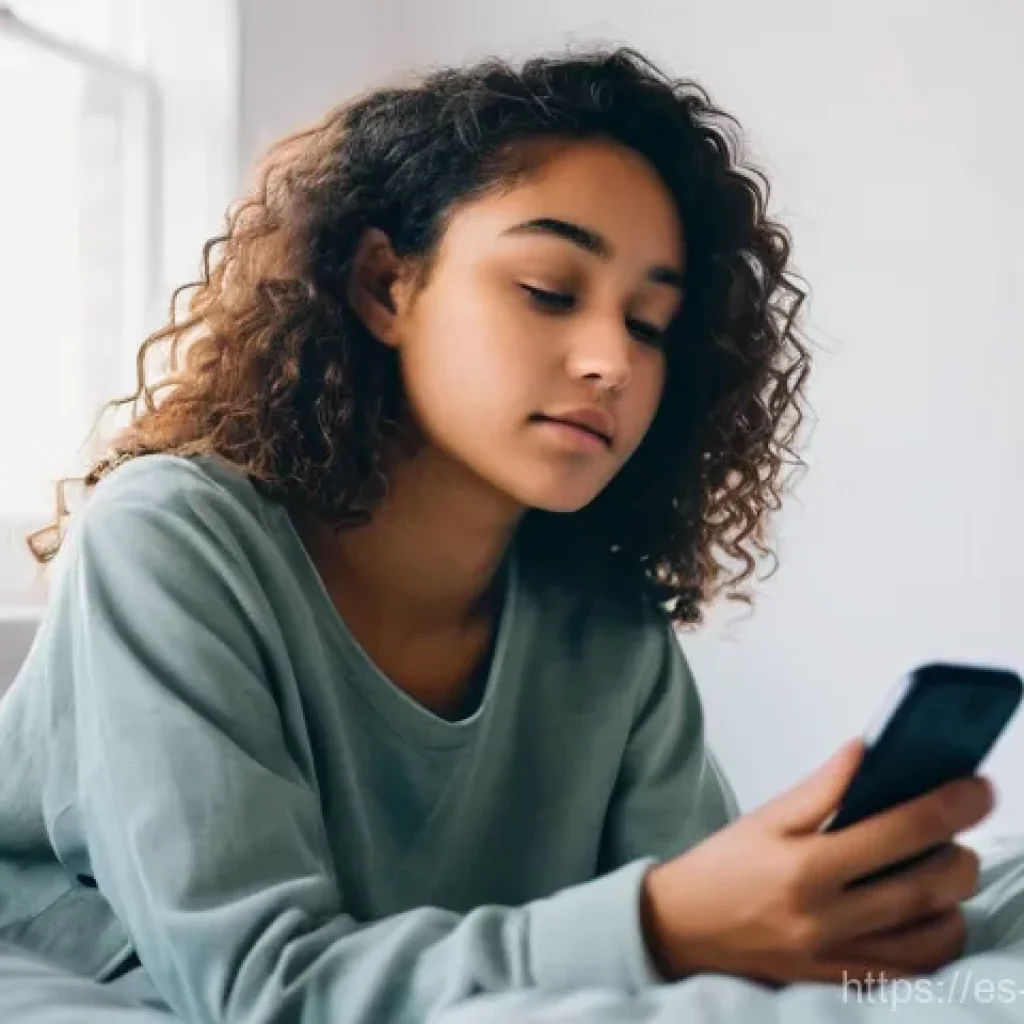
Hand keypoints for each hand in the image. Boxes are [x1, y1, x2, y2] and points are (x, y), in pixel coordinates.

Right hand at [640, 740, 992, 985]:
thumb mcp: (765, 819)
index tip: (978, 787)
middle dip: (961, 853)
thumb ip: (823, 788)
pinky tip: (929, 916)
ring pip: (929, 938)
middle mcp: (825, 919)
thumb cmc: (722, 866)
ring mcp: (835, 959)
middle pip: (925, 889)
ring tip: (944, 871)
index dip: (946, 806)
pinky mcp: (838, 983)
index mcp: (804, 868)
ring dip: (953, 901)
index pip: (896, 832)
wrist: (680, 929)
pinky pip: (909, 973)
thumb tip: (870, 751)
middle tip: (963, 830)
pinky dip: (933, 943)